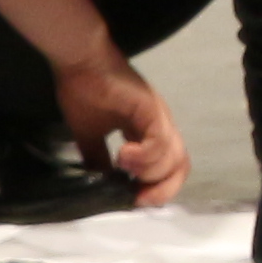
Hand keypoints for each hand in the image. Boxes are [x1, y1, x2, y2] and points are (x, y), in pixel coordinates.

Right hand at [53, 46, 183, 205]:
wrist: (80, 62)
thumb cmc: (85, 92)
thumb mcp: (89, 136)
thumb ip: (99, 159)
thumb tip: (100, 186)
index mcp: (149, 133)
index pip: (170, 167)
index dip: (157, 188)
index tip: (133, 200)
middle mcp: (160, 126)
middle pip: (181, 165)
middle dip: (162, 189)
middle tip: (136, 197)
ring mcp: (158, 116)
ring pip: (173, 156)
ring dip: (148, 171)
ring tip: (122, 164)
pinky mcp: (150, 107)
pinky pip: (160, 139)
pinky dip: (145, 155)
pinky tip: (123, 154)